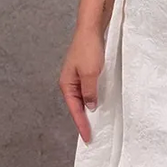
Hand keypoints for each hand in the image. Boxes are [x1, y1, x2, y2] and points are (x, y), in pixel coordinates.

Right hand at [58, 26, 105, 142]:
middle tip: (91, 136)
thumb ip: (90, 92)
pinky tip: (99, 104)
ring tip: (95, 125)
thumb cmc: (89, 49)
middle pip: (76, 106)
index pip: (74, 110)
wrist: (91, 29)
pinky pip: (88, 90)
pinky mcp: (85, 71)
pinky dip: (92, 99)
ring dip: (88, 111)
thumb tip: (90, 106)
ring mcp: (77, 77)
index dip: (82, 124)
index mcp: (67, 84)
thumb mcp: (91, 74)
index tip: (88, 138)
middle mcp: (69, 82)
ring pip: (82, 99)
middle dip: (83, 121)